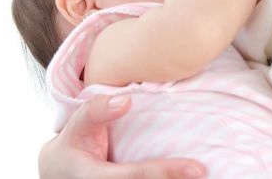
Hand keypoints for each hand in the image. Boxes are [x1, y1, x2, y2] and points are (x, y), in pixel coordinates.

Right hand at [39, 94, 206, 178]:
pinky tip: (188, 175)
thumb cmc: (71, 146)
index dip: (169, 172)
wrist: (60, 173)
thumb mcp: (75, 125)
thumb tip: (126, 101)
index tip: (198, 169)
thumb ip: (96, 111)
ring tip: (211, 177)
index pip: (139, 176)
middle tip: (211, 173)